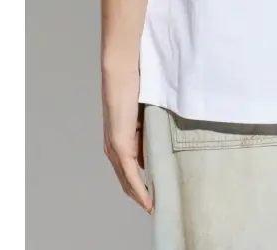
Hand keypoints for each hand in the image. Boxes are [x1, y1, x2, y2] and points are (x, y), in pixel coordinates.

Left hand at [102, 65, 151, 211]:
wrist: (122, 70)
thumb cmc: (136, 84)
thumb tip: (163, 140)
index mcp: (119, 139)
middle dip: (141, 195)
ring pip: (127, 181)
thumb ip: (150, 126)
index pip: (129, 170)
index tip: (156, 194)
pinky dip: (139, 189)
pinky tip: (148, 200)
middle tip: (159, 206)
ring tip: (156, 207)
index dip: (140, 184)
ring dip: (140, 196)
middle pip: (126, 181)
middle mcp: (113, 147)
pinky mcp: (119, 144)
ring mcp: (115, 147)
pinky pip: (130, 173)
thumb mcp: (146, 111)